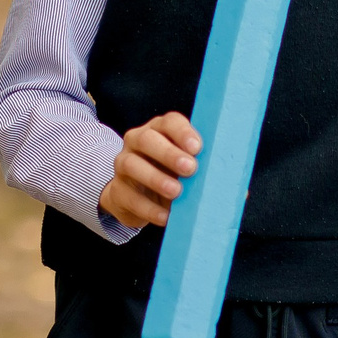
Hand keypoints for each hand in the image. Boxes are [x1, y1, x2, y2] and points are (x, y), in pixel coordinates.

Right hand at [98, 113, 201, 229]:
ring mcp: (123, 164)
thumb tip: (220, 173)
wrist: (138, 197)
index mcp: (159, 130)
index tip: (197, 148)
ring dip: (155, 178)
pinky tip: (166, 216)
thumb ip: (197, 161)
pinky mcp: (117, 190)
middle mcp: (137, 141)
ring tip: (176, 192)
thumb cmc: (170, 174)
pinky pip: (130, 197)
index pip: (169, 122)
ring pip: (132, 165)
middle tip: (190, 168)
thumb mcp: (184, 163)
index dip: (183, 132)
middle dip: (168, 153)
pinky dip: (149, 208)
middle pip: (146, 139)